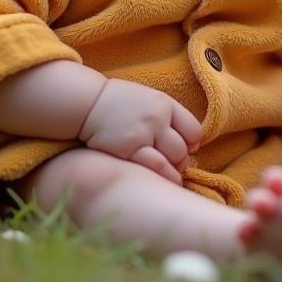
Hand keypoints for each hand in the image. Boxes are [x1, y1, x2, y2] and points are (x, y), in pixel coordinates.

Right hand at [78, 78, 202, 184]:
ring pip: (173, 160)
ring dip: (173, 172)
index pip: (194, 130)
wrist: (88, 102)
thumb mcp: (147, 98)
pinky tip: (159, 182)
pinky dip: (162, 177)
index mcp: (165, 104)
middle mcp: (158, 118)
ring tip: (169, 177)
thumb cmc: (117, 102)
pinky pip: (155, 167)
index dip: (192, 144)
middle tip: (175, 167)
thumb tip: (186, 140)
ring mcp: (144, 134)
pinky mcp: (129, 149)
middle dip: (182, 161)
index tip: (186, 150)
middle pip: (183, 148)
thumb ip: (165, 115)